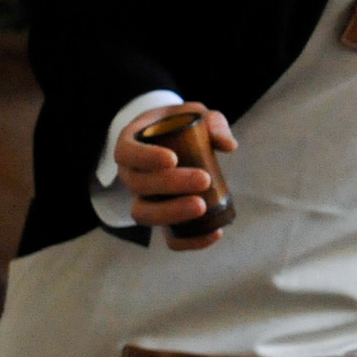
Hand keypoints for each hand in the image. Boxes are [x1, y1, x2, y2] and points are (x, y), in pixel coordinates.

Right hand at [115, 101, 237, 250]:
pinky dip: (188, 241)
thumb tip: (228, 146)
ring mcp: (143, 199)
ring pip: (145, 214)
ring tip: (202, 207)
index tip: (172, 159)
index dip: (146, 158)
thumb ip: (211, 122)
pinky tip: (215, 234)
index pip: (127, 153)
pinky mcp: (163, 217)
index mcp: (131, 145)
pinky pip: (167, 237)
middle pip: (139, 186)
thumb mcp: (193, 114)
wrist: (170, 141)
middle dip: (170, 185)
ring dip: (173, 213)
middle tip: (204, 179)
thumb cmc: (179, 124)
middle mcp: (130, 175)